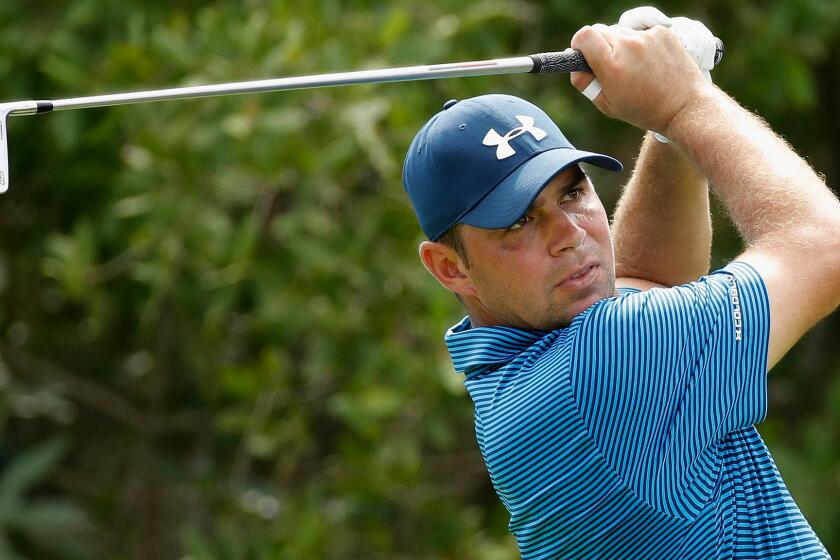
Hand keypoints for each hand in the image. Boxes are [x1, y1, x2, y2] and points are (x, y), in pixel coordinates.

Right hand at [569, 24, 708, 133]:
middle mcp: (629, 46)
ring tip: (634, 67)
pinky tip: (649, 62)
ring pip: (621, 31)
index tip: (582, 52)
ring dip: (620, 45)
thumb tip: (574, 64)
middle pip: (601, 31)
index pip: (584, 36)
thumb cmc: (644, 110)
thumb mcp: (607, 105)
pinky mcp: (663, 32)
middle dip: (599, 45)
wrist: (684, 106)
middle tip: (608, 65)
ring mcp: (648, 37)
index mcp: (612, 66)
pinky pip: (641, 31)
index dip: (579, 43)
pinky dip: (640, 43)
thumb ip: (585, 83)